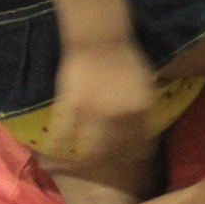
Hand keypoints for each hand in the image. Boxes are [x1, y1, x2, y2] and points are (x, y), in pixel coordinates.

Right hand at [51, 43, 157, 167]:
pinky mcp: (72, 107)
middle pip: (116, 149)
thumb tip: (148, 125)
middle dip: (113, 159)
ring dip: (88, 158)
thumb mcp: (147, 83)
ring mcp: (94, 114)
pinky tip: (56, 153)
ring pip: (91, 148)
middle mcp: (119, 116)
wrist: (101, 40)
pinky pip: (63, 133)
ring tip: (85, 163)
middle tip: (107, 163)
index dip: (135, 153)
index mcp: (141, 110)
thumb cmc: (127, 57)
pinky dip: (59, 145)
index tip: (130, 159)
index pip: (140, 142)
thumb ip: (145, 105)